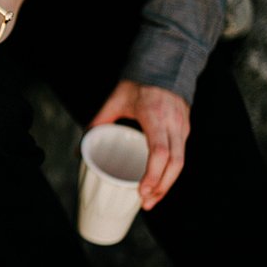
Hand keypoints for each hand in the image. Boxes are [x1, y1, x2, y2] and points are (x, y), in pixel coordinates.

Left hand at [89, 80, 190, 209]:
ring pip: (181, 161)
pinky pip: (181, 155)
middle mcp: (173, 123)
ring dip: (168, 183)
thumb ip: (99, 121)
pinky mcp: (186, 129)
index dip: (153, 174)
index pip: (159, 152)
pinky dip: (171, 172)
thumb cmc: (139, 81)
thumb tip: (80, 147)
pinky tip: (159, 183)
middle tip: (146, 203)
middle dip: (162, 187)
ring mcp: (183, 126)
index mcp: (155, 117)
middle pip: (175, 163)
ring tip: (152, 199)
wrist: (166, 63)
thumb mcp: (116, 99)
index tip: (142, 191)